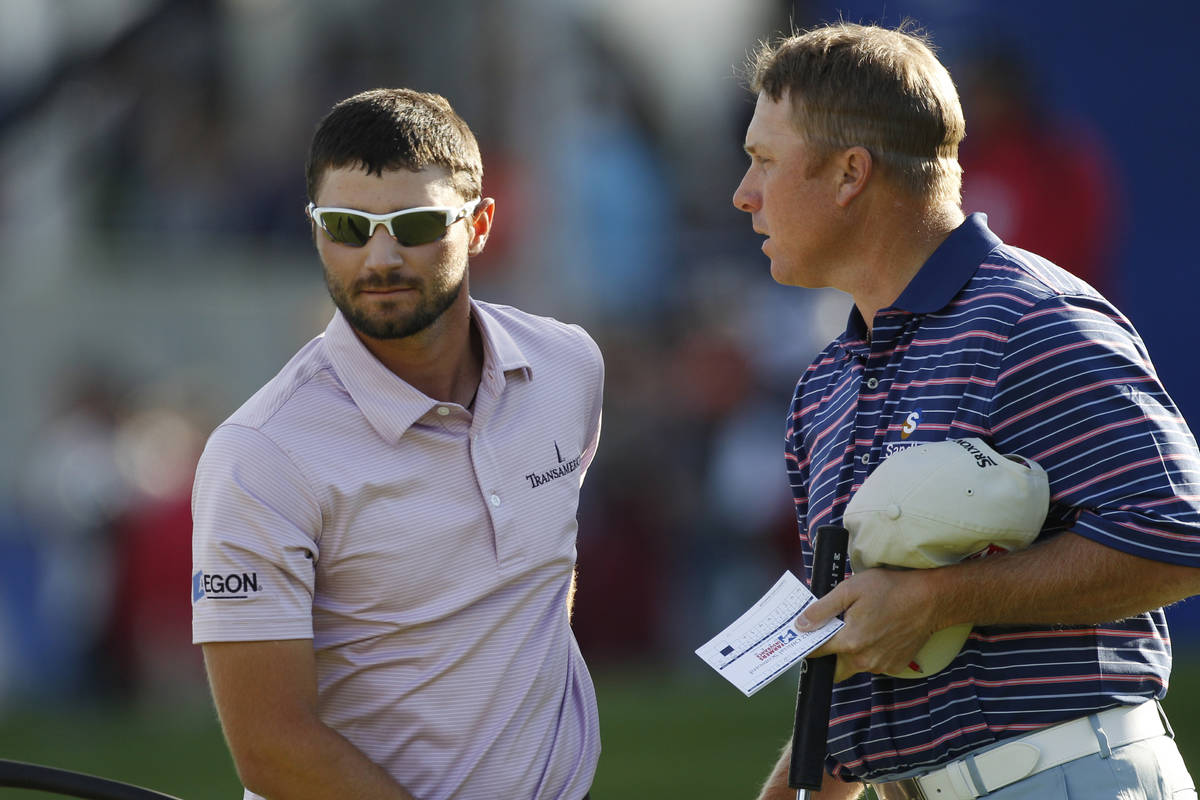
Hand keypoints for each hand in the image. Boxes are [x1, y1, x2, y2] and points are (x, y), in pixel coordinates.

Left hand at [794, 567, 946, 681]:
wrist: (929, 599)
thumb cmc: (890, 589)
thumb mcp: (850, 590)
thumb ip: (822, 610)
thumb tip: (800, 625)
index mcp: (849, 642)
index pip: (816, 652)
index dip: (808, 643)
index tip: (805, 637)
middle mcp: (864, 660)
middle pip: (834, 668)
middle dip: (831, 655)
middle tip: (835, 633)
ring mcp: (881, 666)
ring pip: (855, 666)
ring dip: (852, 652)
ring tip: (862, 626)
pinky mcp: (895, 666)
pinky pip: (874, 665)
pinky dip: (871, 653)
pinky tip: (878, 633)